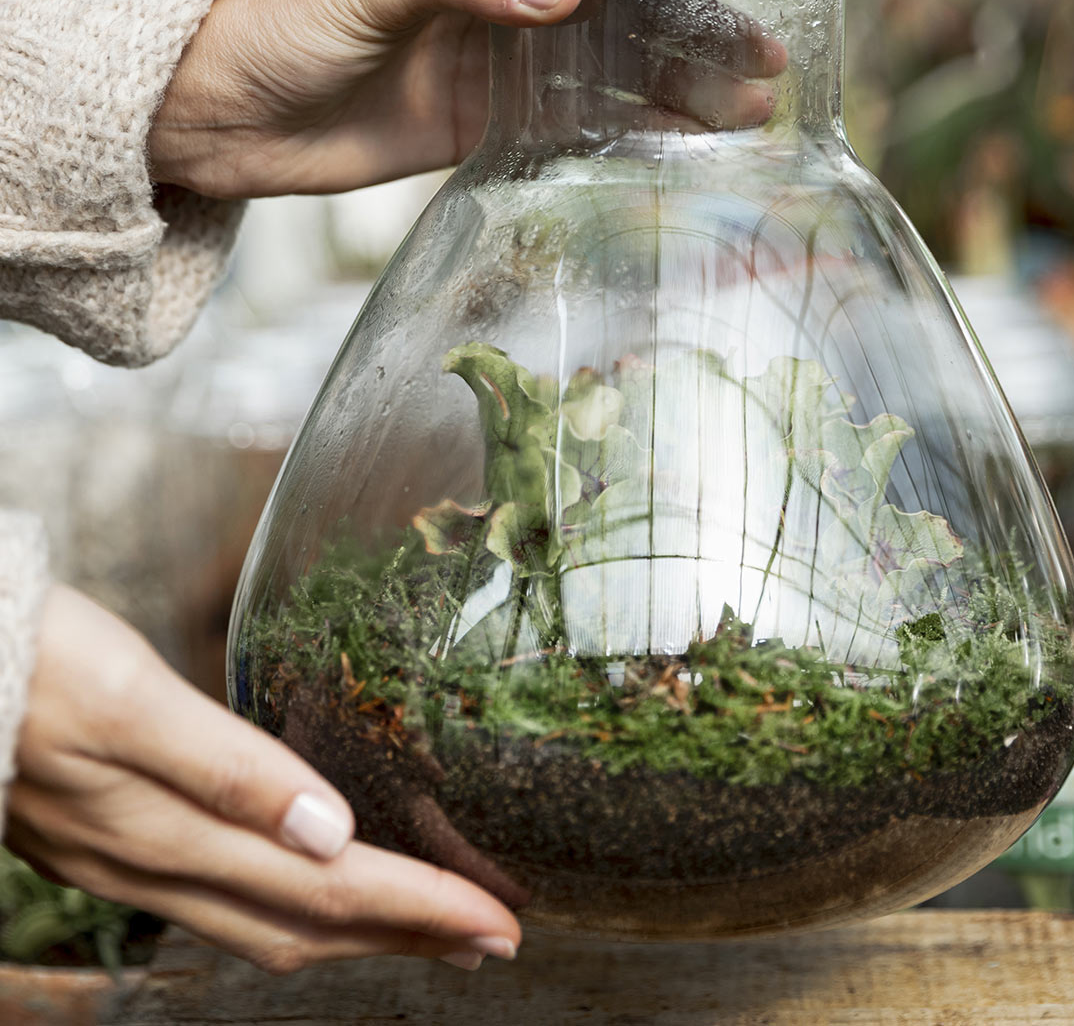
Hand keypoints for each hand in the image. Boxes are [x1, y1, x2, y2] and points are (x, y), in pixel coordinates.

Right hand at [5, 587, 520, 973]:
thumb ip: (228, 770)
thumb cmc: (33, 665)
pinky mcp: (110, 841)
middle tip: (489, 936)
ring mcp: (128, 863)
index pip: (329, 890)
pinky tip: (312, 882)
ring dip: (354, 929)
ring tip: (424, 926)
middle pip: (306, 923)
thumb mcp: (131, 701)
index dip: (420, 911)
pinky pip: (222, 902)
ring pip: (264, 922)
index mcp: (172, 834)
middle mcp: (155, 866)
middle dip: (405, 935)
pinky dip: (290, 905)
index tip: (498, 923)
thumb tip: (330, 836)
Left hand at [150, 0, 784, 199]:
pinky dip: (631, 138)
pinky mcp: (493, 125)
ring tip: (747, 114)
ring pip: (615, 74)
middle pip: (628, 9)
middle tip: (766, 61)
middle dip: (699, 31)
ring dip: (681, 92)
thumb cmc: (295, 22)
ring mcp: (507, 64)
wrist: (234, 114)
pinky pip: (578, 129)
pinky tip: (681, 149)